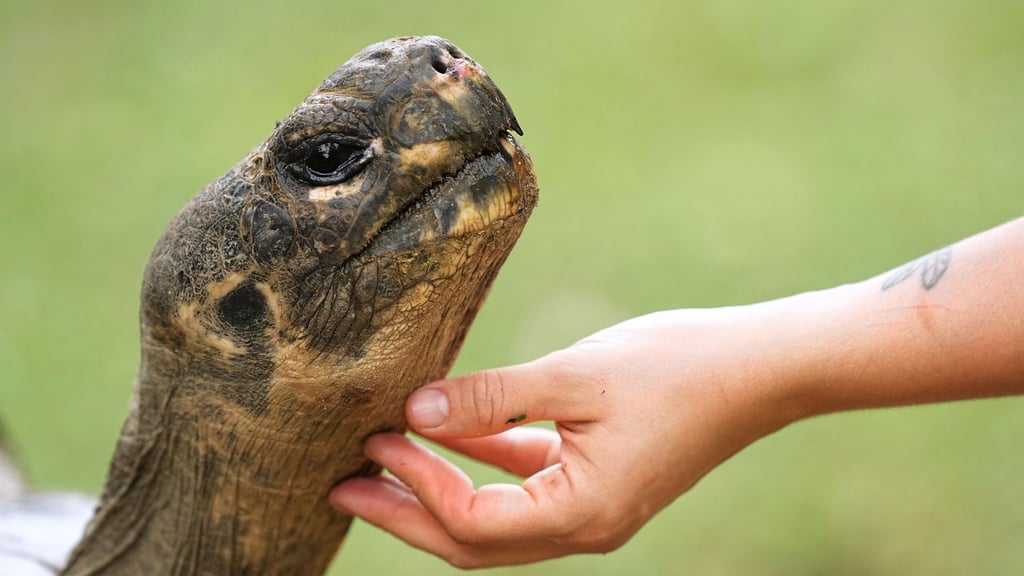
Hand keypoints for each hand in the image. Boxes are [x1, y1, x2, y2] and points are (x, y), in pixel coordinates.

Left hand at [329, 306, 799, 567]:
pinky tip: (445, 430)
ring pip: (493, 516)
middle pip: (472, 539)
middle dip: (404, 513)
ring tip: (377, 463)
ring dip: (436, 489)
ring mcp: (591, 508)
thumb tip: (415, 407)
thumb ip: (493, 396)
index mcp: (582, 512)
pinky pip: (523, 483)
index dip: (417, 483)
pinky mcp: (596, 479)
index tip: (377, 439)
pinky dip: (481, 461)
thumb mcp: (577, 375)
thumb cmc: (679, 367)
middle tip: (338, 489)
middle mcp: (583, 526)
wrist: (760, 368)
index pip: (473, 521)